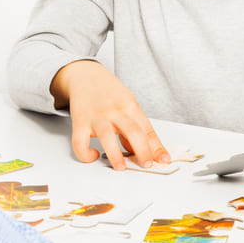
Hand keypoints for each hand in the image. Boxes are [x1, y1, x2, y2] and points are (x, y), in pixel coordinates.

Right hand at [50, 60, 169, 169]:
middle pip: (132, 131)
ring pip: (107, 136)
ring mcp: (97, 116)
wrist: (85, 75)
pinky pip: (80, 142)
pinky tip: (93, 156)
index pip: (147, 129)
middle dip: (142, 151)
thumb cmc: (109, 92)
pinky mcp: (80, 122)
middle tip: (146, 165)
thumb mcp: (127, 103)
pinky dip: (85, 154)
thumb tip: (139, 151)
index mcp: (130, 106)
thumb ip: (134, 126)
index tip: (163, 159)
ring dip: (115, 154)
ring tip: (121, 167)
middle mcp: (115, 110)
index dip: (156, 147)